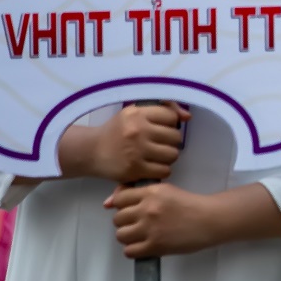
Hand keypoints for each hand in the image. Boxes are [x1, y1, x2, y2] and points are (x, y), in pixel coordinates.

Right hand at [65, 103, 187, 182]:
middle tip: (160, 144)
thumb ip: (163, 109)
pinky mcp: (135, 169)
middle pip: (175, 137)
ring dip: (168, 157)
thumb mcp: (135, 113)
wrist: (92, 151)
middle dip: (171, 142)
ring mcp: (136, 151)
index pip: (171, 117)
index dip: (170, 124)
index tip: (161, 129)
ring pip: (173, 155)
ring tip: (157, 155)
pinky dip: (162, 170)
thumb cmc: (118, 130)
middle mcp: (138, 130)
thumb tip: (188, 117)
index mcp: (138, 113)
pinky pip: (164, 171)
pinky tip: (153, 166)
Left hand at [105, 182, 217, 257]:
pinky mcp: (154, 245)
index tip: (130, 210)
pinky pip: (129, 251)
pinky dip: (135, 250)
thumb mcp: (166, 191)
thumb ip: (140, 194)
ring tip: (142, 236)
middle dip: (126, 222)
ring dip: (129, 236)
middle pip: (118, 218)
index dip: (122, 206)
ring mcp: (150, 228)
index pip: (119, 199)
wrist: (209, 220)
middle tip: (139, 224)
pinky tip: (145, 245)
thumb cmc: (190, 204)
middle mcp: (147, 209)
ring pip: (121, 235)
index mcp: (151, 192)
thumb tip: (108, 203)